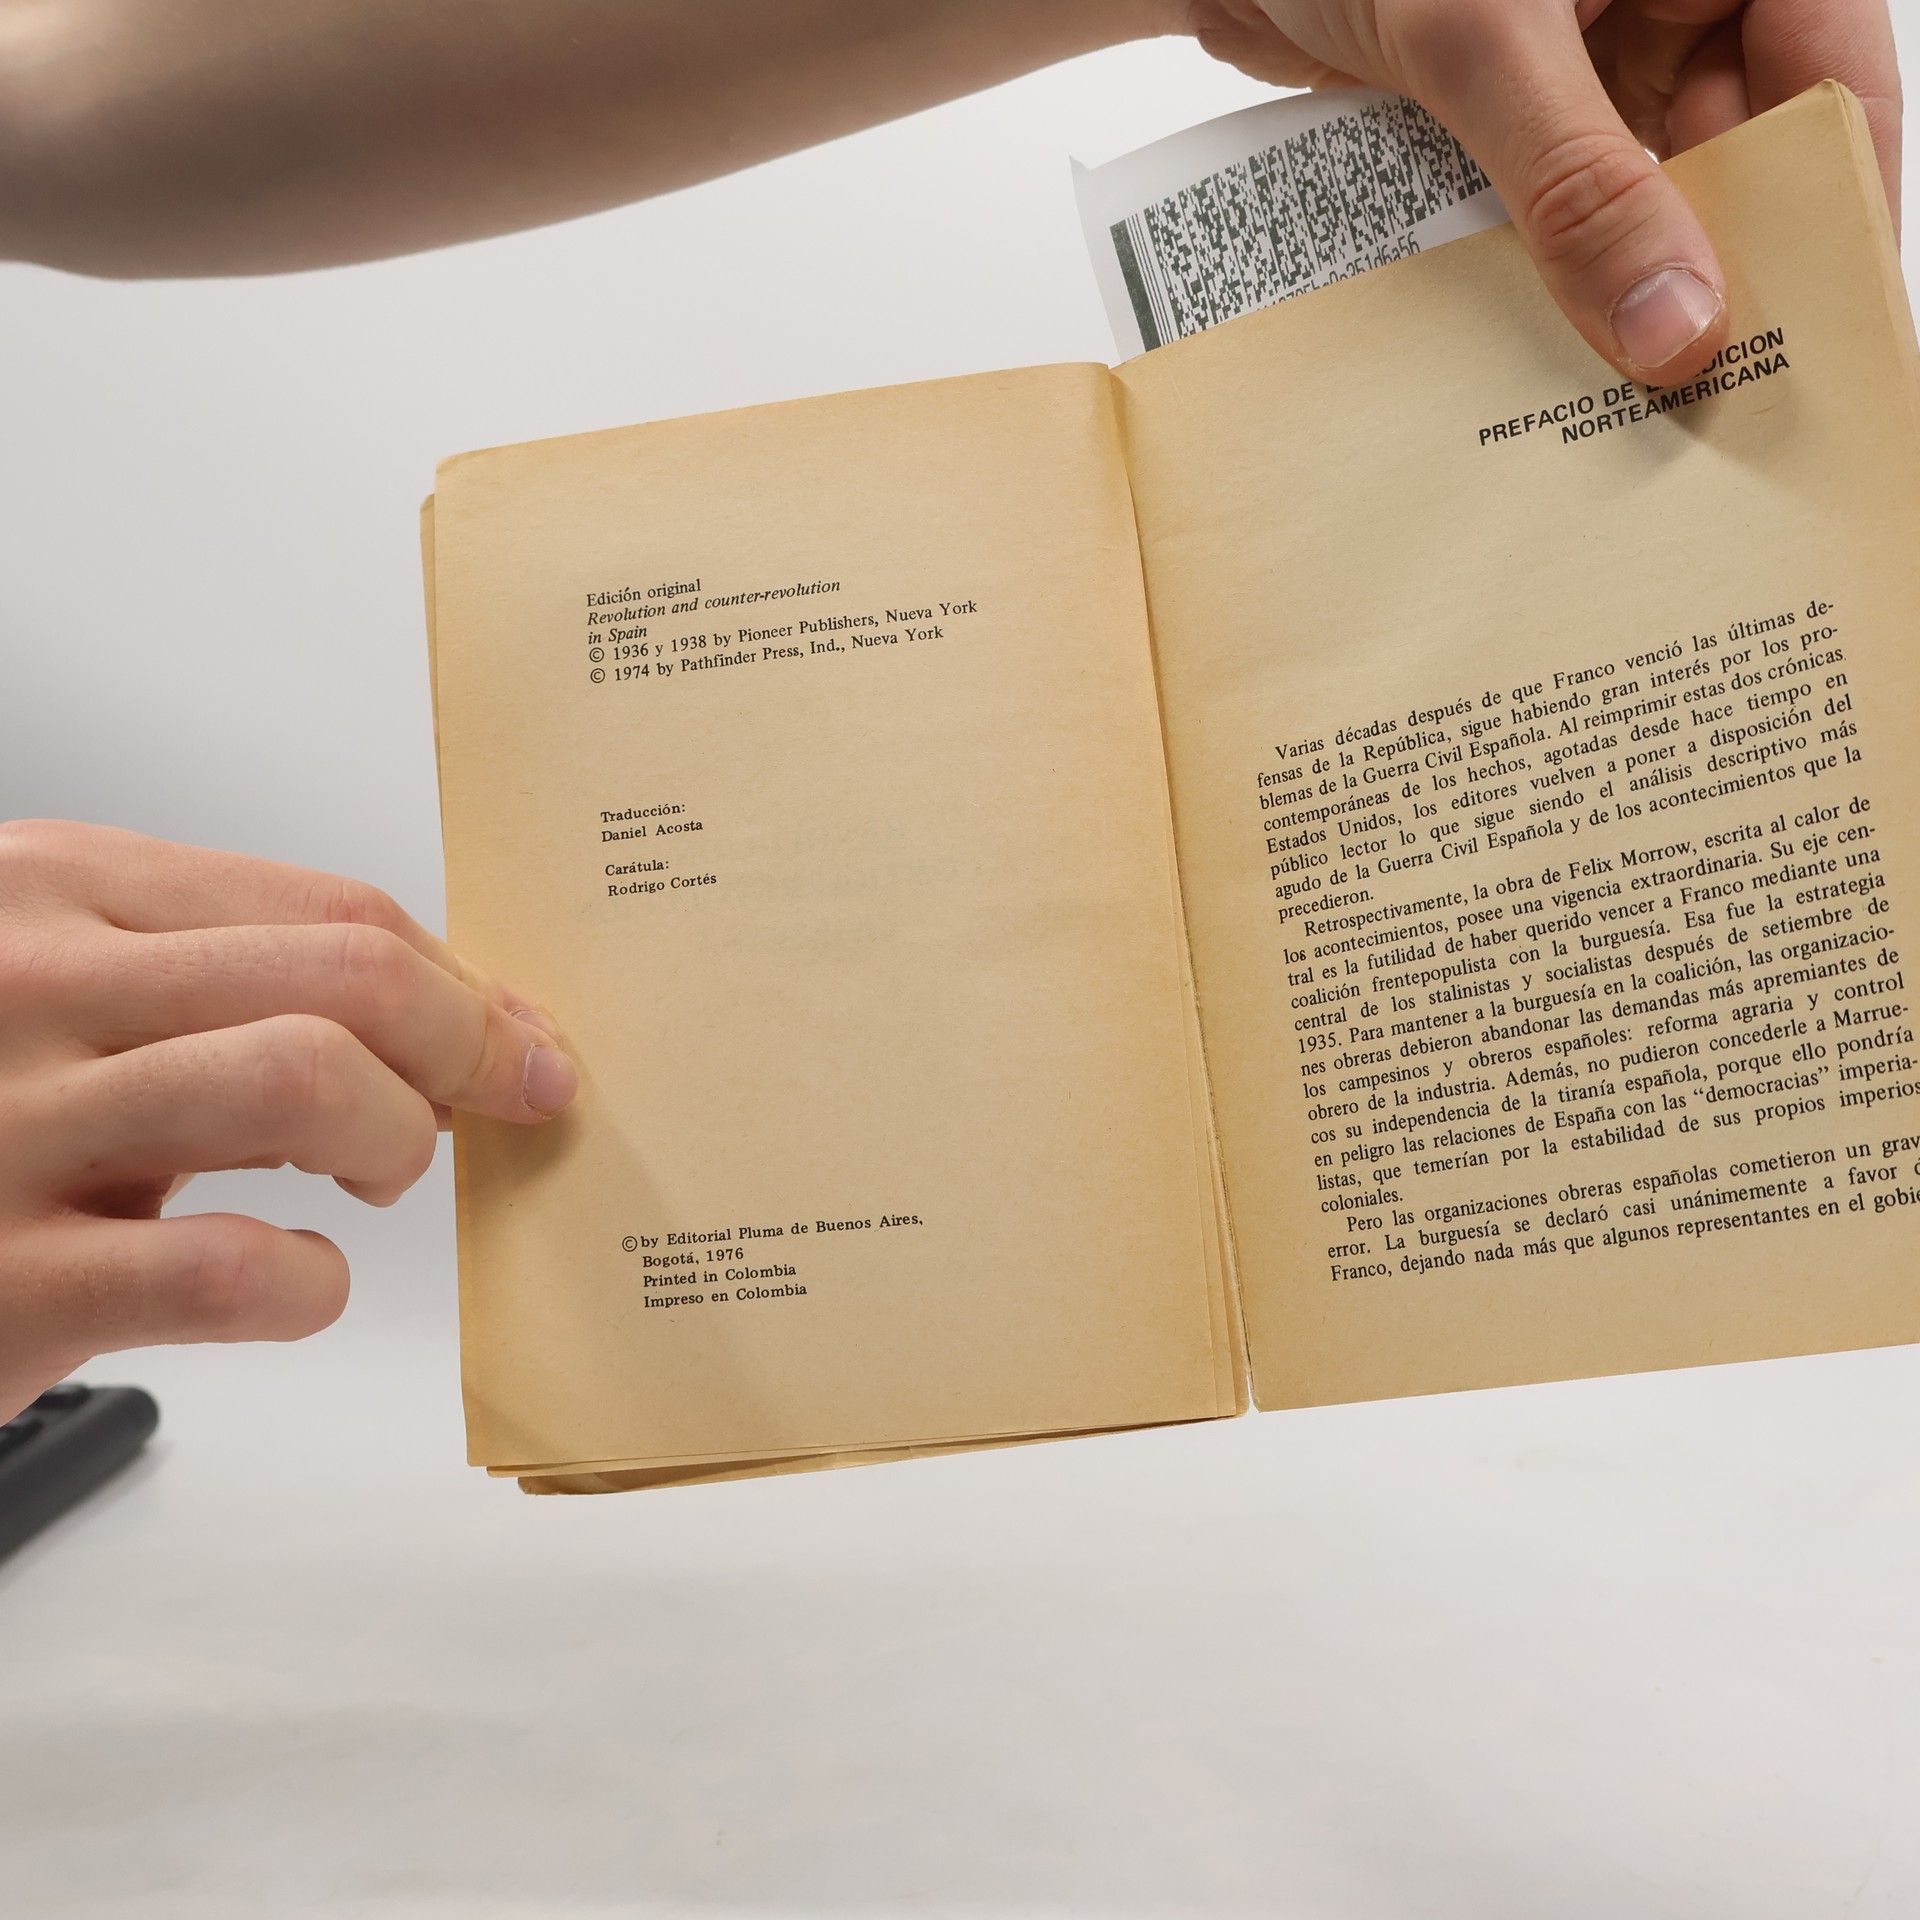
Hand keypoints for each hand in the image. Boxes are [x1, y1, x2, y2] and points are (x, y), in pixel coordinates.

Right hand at [0, 820, 577, 1420]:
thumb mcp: (61, 1000)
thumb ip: (220, 984)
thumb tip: (457, 1015)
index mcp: (52, 892)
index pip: (329, 908)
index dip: (462, 981)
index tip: (518, 1038)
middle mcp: (27, 987)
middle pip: (348, 976)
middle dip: (468, 1047)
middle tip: (495, 1105)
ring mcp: (6, 1132)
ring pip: (309, 1083)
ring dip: (399, 1140)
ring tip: (381, 1179)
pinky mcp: (2, 1285)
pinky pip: (231, 1268)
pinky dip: (309, 1284)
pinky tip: (294, 1282)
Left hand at [1168, 0, 1900, 381]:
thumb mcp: (1481, 43)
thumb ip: (1579, 183)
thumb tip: (1674, 325)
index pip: (1829, 69)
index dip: (1836, 201)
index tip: (1820, 330)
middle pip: (1742, 148)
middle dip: (1724, 270)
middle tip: (1716, 404)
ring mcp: (1593, 49)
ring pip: (1649, 189)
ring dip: (1630, 288)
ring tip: (1629, 404)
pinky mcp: (1513, 108)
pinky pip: (1562, 203)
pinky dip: (1554, 273)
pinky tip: (1548, 355)